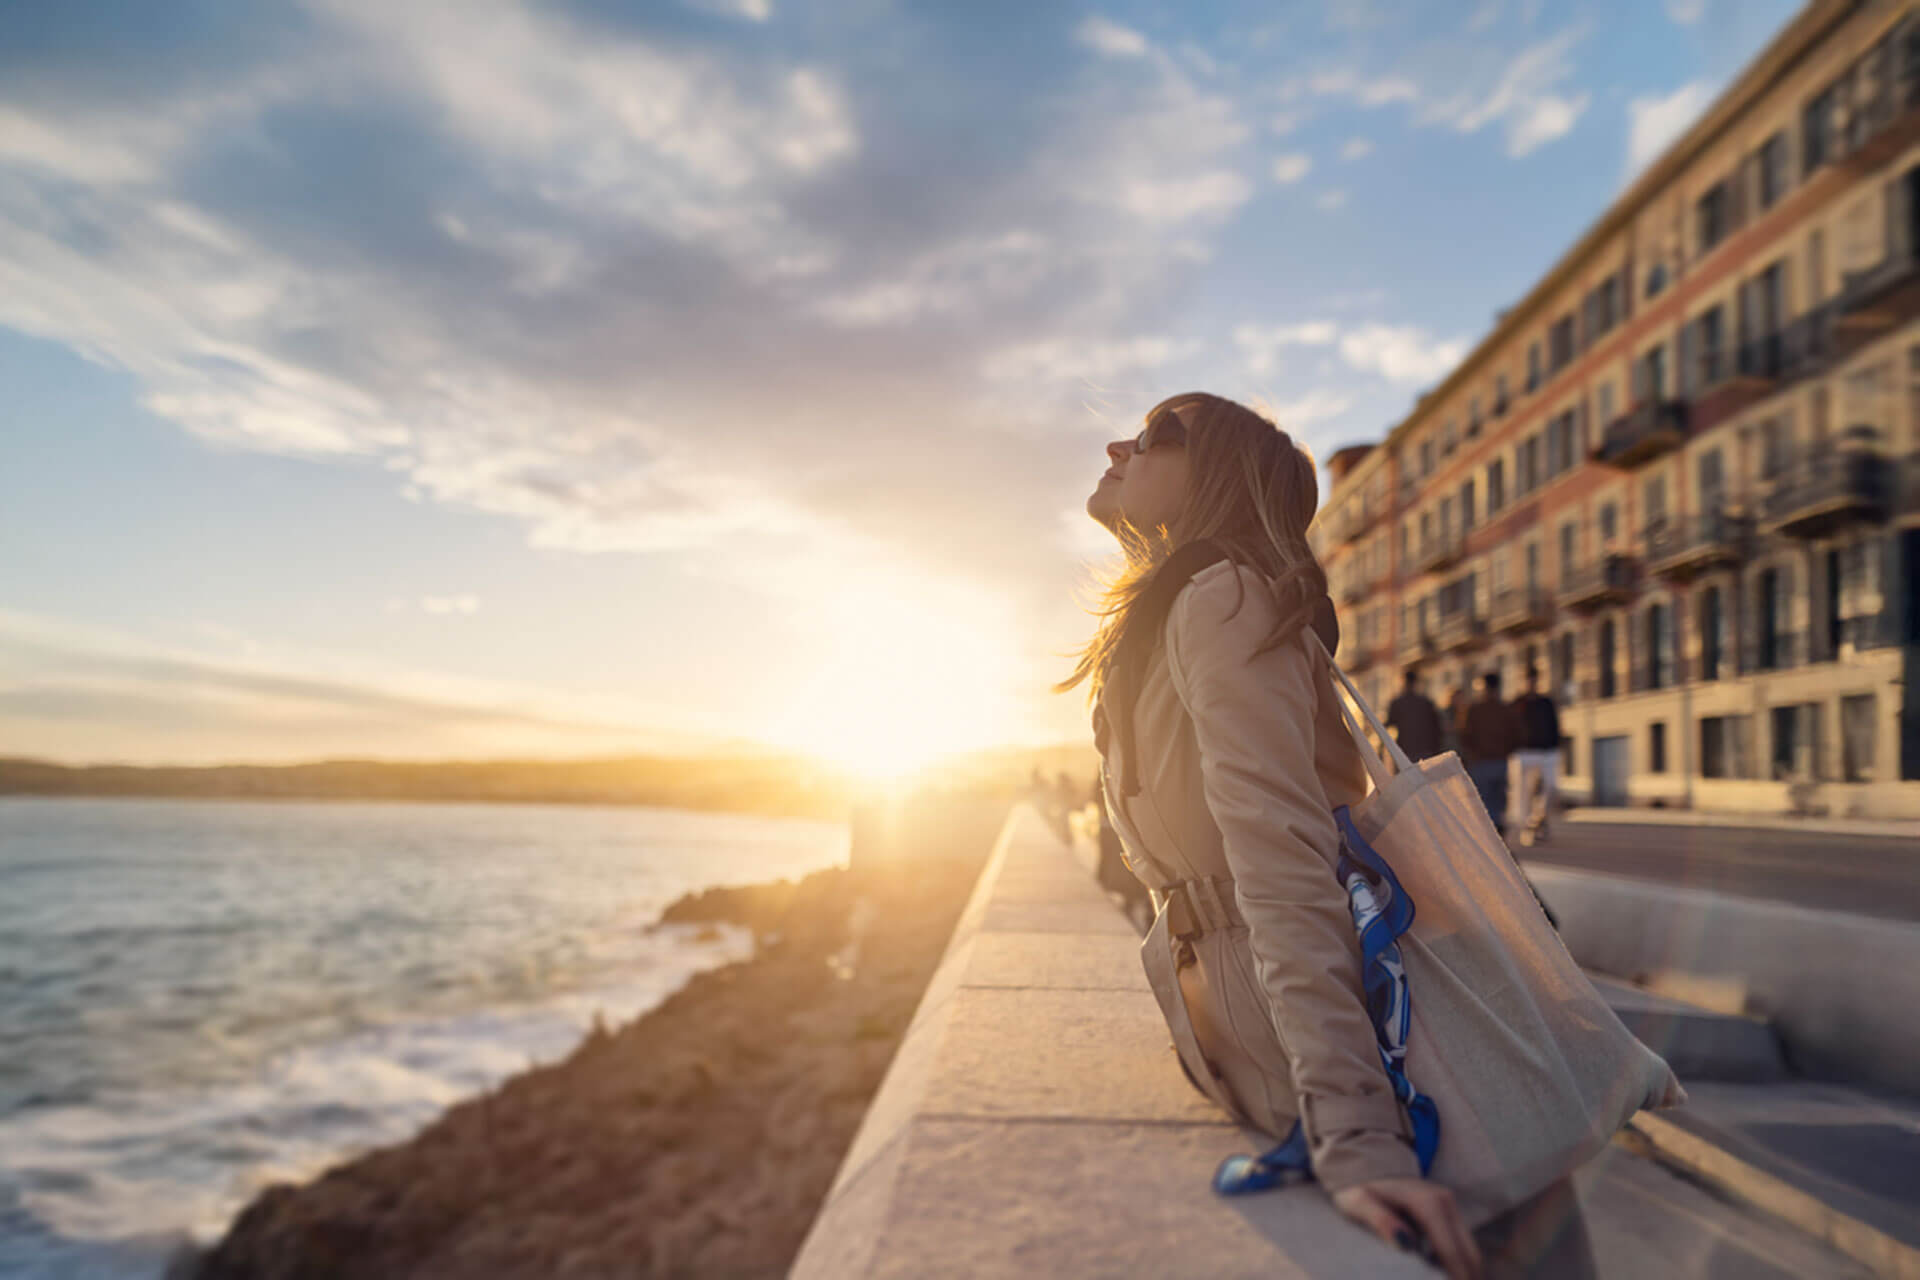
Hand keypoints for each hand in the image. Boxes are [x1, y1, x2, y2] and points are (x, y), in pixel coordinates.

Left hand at [1331, 1179, 1482, 1279]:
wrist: (1366, 1166)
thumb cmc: (1358, 1188)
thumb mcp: (1358, 1203)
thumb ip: (1380, 1221)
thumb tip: (1405, 1243)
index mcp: (1427, 1203)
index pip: (1449, 1251)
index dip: (1454, 1276)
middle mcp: (1445, 1201)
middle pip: (1468, 1253)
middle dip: (1466, 1277)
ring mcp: (1449, 1204)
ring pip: (1470, 1249)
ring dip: (1466, 1272)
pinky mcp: (1448, 1211)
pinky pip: (1462, 1244)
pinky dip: (1461, 1263)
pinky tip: (1448, 1275)